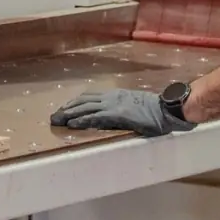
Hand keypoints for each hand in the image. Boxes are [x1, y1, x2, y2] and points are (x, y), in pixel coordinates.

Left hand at [50, 89, 195, 136]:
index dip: (76, 103)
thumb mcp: (133, 106)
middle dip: (67, 108)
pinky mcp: (116, 114)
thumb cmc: (153, 110)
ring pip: (85, 107)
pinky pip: (95, 117)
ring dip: (69, 114)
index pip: (89, 97)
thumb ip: (120, 109)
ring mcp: (112, 105)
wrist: (164, 109)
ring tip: (57, 120)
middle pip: (83, 101)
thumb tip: (109, 117)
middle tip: (54, 116)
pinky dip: (81, 120)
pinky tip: (72, 124)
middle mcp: (110, 97)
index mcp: (114, 95)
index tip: (65, 108)